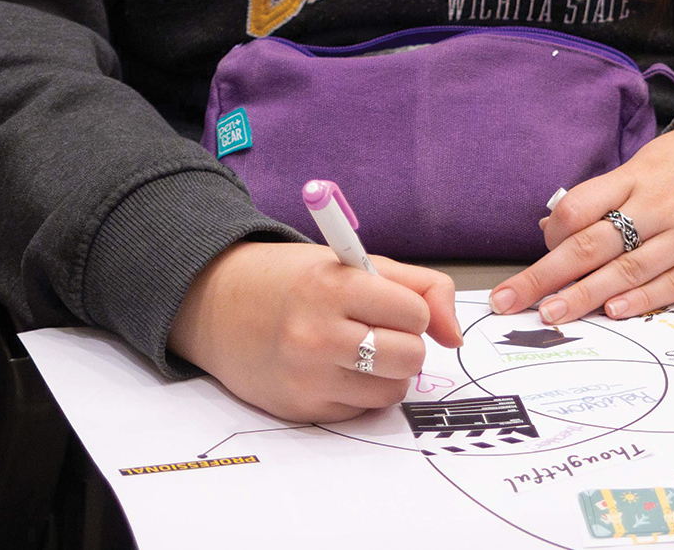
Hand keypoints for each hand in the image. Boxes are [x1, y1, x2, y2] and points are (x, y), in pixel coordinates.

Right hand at [167, 241, 460, 423]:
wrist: (217, 305)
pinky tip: (335, 369)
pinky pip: (360, 411)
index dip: (412, 309)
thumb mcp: (352, 261)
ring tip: (360, 349)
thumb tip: (456, 335)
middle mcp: (318, 334)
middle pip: (410, 357)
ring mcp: (307, 377)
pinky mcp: (301, 408)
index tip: (392, 304)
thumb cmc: (293, 280)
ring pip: (391, 391)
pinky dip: (360, 393)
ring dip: (388, 373)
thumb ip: (419, 285)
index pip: (415, 312)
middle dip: (407, 344)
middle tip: (381, 329)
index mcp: (333, 285)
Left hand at [490, 112, 673, 325]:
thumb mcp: (652, 161)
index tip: (531, 258)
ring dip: (585, 296)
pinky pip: (673, 284)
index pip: (581, 207)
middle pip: (591, 244)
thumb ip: (606, 192)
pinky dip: (642, 299)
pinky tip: (615, 312)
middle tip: (509, 301)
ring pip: (627, 269)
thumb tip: (553, 223)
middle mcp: (658, 205)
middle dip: (546, 275)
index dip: (551, 235)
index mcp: (638, 176)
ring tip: (551, 315)